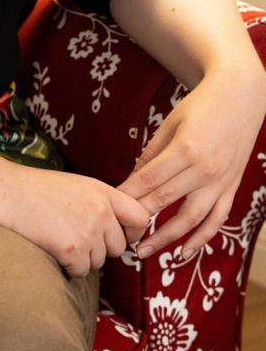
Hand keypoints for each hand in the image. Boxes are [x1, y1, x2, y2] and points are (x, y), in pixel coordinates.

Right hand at [6, 168, 150, 278]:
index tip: (120, 234)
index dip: (133, 230)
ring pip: (99, 261)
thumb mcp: (77, 186)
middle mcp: (101, 212)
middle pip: (118, 247)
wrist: (8, 193)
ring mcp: (87, 232)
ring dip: (82, 257)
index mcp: (103, 192)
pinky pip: (81, 272)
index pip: (140, 217)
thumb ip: (101, 203)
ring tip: (60, 237)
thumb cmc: (38, 190)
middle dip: (101, 248)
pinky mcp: (72, 250)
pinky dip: (68, 266)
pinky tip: (53, 248)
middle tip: (77, 236)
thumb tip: (120, 229)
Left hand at [117, 67, 265, 259]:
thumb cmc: (200, 105)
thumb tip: (133, 179)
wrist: (239, 97)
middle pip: (166, 201)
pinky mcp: (232, 188)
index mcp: (185, 149)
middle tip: (119, 235)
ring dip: (166, 239)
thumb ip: (152, 153)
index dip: (128, 197)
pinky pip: (216, 220)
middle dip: (140, 220)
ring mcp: (220, 182)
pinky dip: (201, 239)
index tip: (111, 209)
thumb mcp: (171, 122)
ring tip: (144, 252)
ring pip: (191, 219)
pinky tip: (183, 253)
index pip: (150, 181)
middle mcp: (204, 170)